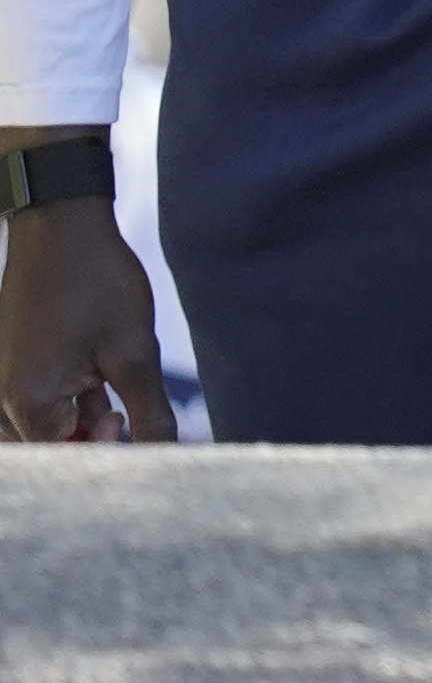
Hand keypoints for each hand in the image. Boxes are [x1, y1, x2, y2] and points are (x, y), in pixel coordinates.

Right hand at [0, 194, 177, 442]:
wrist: (62, 224)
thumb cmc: (97, 284)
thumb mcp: (134, 353)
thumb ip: (148, 413)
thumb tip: (164, 455)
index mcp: (27, 403)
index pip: (63, 458)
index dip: (103, 450)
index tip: (125, 417)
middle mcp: (6, 397)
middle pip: (53, 444)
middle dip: (92, 438)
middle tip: (122, 409)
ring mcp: (8, 379)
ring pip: (51, 421)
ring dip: (85, 418)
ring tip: (114, 388)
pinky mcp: (20, 362)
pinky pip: (45, 397)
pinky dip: (76, 398)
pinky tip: (104, 377)